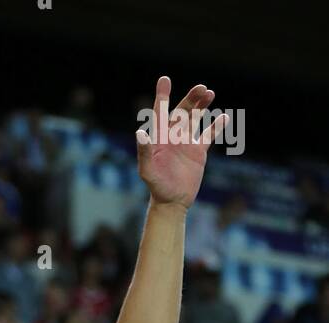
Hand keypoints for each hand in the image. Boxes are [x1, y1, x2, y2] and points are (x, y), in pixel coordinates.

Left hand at [136, 76, 227, 207]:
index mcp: (159, 137)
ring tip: (209, 93)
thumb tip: (140, 133)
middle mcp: (172, 136)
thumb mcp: (147, 170)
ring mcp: (186, 142)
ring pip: (195, 118)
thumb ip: (144, 151)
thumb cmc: (156, 186)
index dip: (162, 96)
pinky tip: (224, 117)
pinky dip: (216, 126)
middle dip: (191, 99)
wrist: (172, 202)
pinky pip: (209, 134)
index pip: (160, 112)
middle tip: (201, 88)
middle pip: (182, 111)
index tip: (165, 79)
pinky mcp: (198, 151)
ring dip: (202, 105)